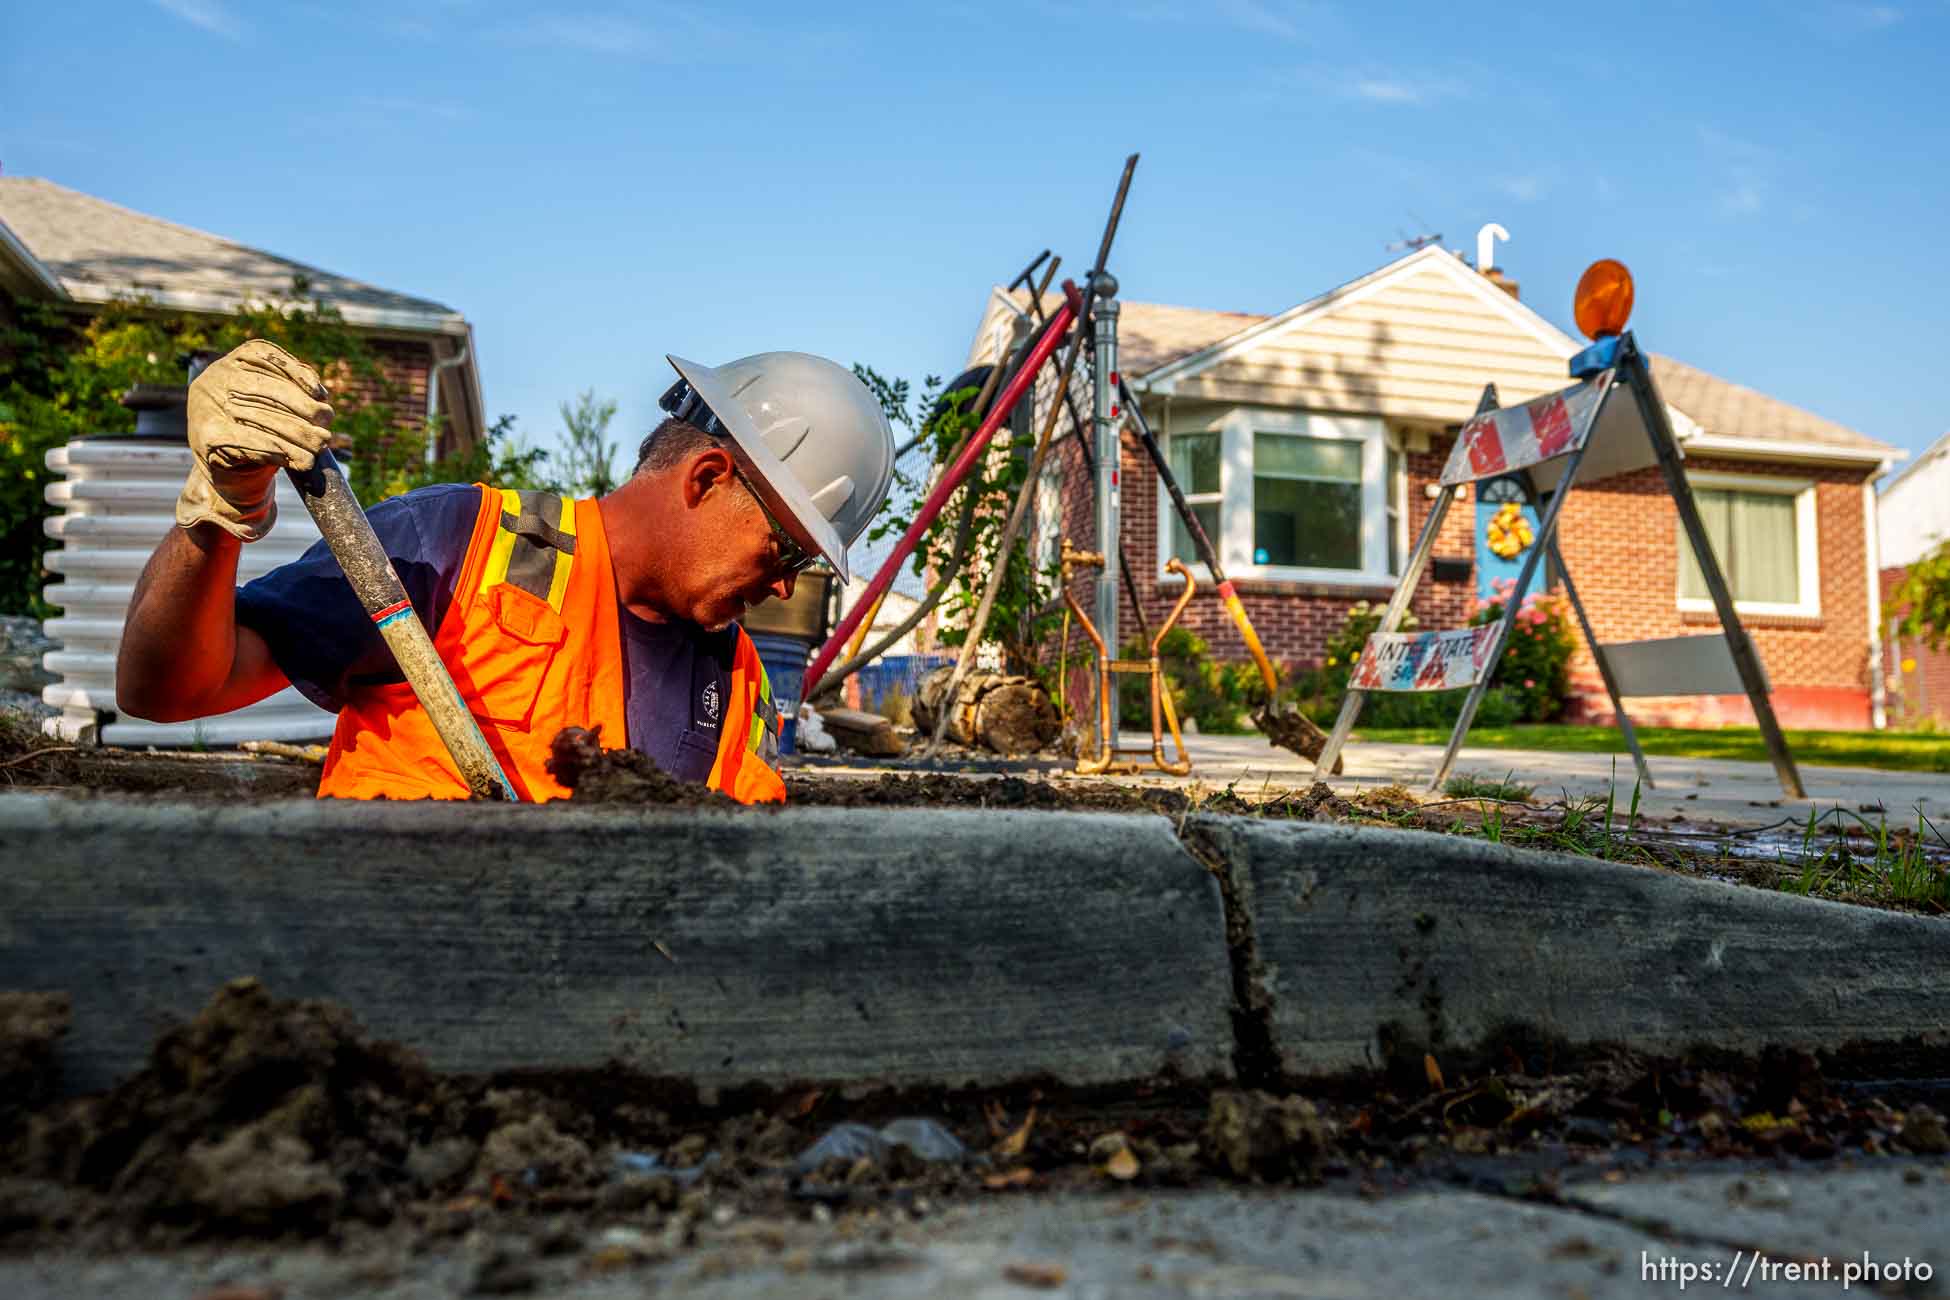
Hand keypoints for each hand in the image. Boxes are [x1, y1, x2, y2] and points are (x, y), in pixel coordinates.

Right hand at [175, 340, 334, 540]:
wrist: (227, 467)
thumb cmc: (262, 427)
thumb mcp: (278, 401)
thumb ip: (296, 389)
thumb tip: (320, 394)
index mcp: (234, 361)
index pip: (265, 354)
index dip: (296, 372)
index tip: (320, 394)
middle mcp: (216, 377)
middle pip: (266, 388)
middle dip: (304, 409)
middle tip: (326, 428)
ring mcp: (207, 406)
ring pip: (260, 417)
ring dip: (297, 435)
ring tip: (319, 446)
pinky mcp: (206, 437)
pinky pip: (249, 442)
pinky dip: (278, 451)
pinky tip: (299, 459)